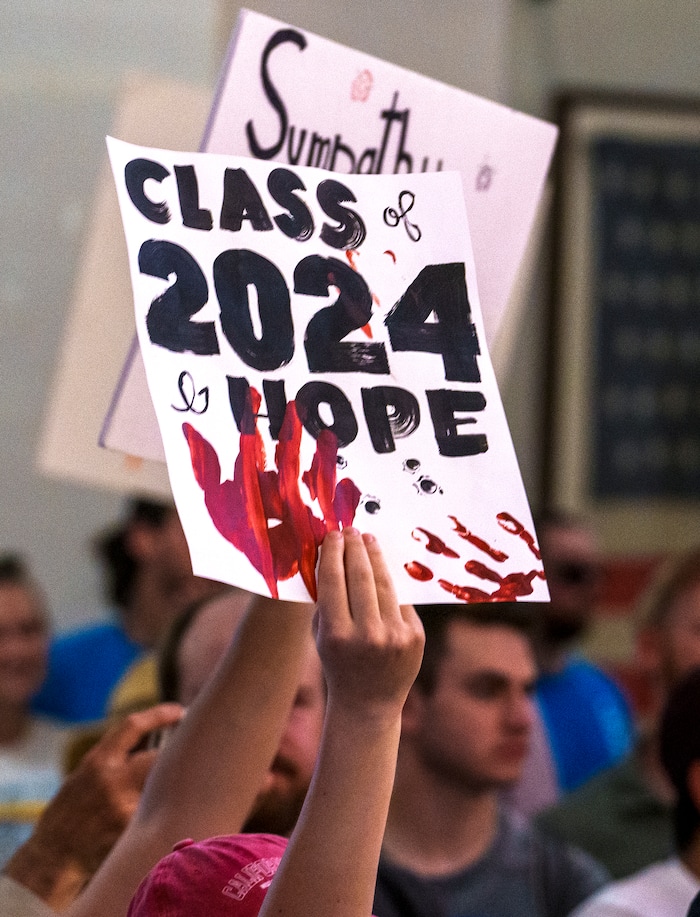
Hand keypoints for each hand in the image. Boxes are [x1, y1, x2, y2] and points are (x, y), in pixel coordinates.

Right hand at [5, 703, 183, 907]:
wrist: (53, 856)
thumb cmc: (72, 810)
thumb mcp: (86, 774)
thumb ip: (117, 757)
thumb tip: (157, 739)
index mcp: (97, 761)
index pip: (133, 726)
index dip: (159, 715)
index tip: (179, 711)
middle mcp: (112, 781)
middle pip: (158, 758)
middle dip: (171, 757)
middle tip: (183, 757)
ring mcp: (124, 807)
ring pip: (160, 787)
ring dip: (165, 788)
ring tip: (160, 795)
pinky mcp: (133, 832)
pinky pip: (156, 812)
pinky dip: (159, 813)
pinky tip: (150, 821)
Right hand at [314, 528, 423, 721]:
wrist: (368, 704)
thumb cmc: (338, 663)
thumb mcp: (322, 636)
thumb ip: (326, 602)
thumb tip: (332, 557)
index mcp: (336, 635)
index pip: (333, 581)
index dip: (333, 553)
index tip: (332, 535)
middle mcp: (368, 635)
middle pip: (361, 577)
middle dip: (355, 548)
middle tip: (351, 531)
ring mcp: (395, 636)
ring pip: (384, 584)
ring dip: (375, 558)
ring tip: (368, 541)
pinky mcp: (415, 636)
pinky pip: (400, 601)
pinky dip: (389, 584)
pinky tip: (382, 568)